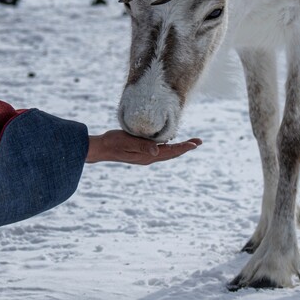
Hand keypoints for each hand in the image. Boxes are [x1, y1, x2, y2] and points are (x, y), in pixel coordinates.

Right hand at [86, 130, 201, 164]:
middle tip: (199, 142)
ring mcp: (146, 155)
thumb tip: (157, 151)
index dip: (183, 148)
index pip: (170, 152)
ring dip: (180, 147)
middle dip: (186, 147)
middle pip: (172, 153)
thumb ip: (141, 146)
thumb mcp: (127, 142)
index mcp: (147, 156)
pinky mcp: (142, 152)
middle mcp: (149, 157)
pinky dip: (170, 146)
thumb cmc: (112, 143)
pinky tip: (171, 142)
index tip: (195, 144)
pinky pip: (160, 150)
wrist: (101, 148)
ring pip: (167, 152)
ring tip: (191, 143)